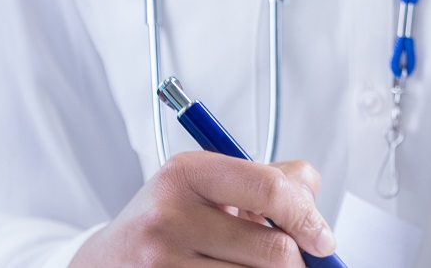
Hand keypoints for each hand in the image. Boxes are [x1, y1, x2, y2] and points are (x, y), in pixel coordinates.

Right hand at [70, 154, 334, 266]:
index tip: (323, 239)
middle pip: (273, 250)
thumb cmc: (167, 220)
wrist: (107, 260)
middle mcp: (169, 216)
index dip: (308, 217)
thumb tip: (314, 200)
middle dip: (295, 261)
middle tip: (296, 262)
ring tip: (249, 265)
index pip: (268, 189)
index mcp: (186, 173)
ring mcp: (162, 263)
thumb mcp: (206, 184)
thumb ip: (265, 179)